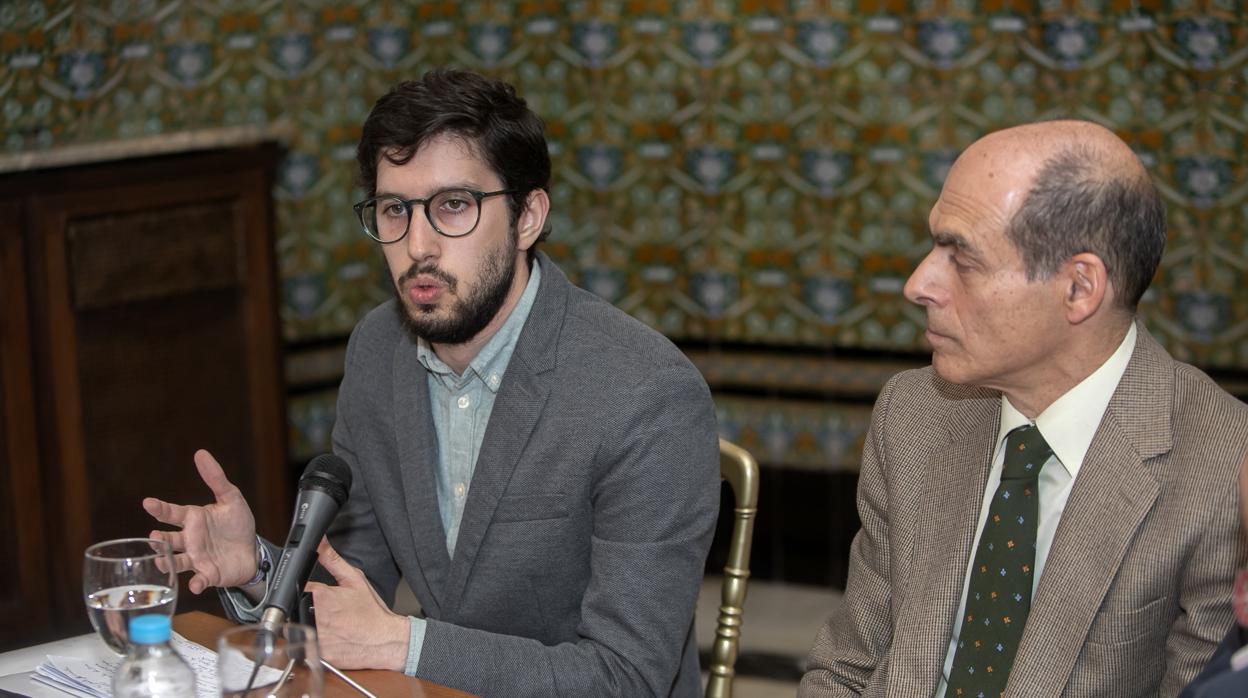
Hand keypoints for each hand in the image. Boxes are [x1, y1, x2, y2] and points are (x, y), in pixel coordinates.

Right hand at [142, 449, 257, 592]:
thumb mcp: (231, 498)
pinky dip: (196, 583)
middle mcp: (190, 540)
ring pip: (177, 562)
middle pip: (169, 540)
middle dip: (159, 540)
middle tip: (153, 537)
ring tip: (161, 562)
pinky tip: (195, 584)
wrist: (252, 551)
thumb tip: (201, 453)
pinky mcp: (208, 574)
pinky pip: (199, 580)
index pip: (172, 513)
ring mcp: (197, 558)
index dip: (160, 508)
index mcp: (193, 519)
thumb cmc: (236, 524)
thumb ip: (216, 478)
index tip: (148, 502)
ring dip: (168, 563)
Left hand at [306, 537, 409, 670]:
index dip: (306, 592)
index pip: (297, 588)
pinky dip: (311, 644)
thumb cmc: (372, 612)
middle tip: (327, 613)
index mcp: (320, 596)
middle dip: (305, 609)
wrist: (385, 640)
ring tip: (327, 626)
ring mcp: (314, 637)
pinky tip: (328, 639)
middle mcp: (314, 616)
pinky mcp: (315, 654)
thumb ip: (333, 559)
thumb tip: (321, 542)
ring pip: (295, 629)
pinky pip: (303, 647)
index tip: (319, 597)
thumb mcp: (355, 580)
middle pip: (293, 609)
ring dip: (305, 626)